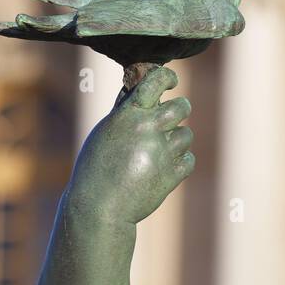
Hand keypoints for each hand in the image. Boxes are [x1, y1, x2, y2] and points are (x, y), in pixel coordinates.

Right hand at [65, 66, 193, 224]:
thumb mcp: (104, 133)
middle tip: (171, 119)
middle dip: (179, 110)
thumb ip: (123, 110)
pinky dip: (181, 161)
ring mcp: (162, 152)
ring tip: (159, 152)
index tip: (171, 80)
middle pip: (182, 107)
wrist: (99, 207)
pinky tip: (165, 166)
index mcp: (128, 114)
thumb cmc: (95, 168)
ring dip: (177, 140)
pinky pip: (189, 159)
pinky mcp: (171, 175)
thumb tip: (134, 86)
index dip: (167, 77)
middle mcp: (148, 129)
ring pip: (187, 135)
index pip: (156, 81)